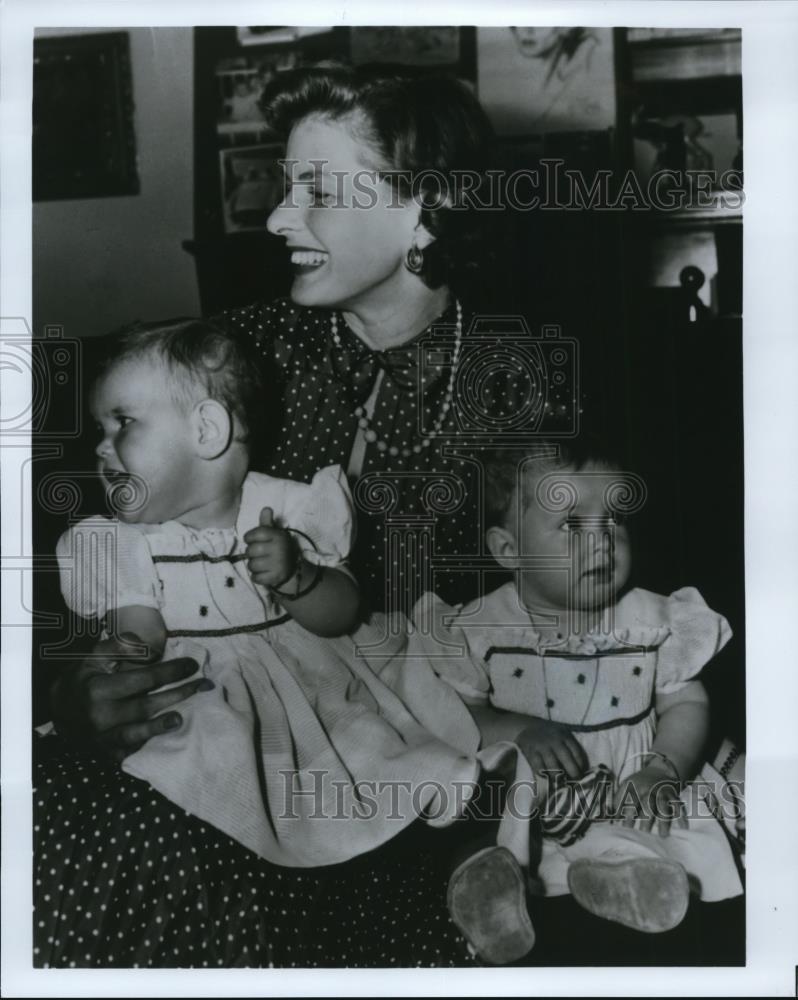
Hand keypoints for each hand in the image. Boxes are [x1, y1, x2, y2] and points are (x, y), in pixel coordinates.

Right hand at [50, 633, 212, 762]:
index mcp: (98, 688)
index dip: (171, 671)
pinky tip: (164, 737)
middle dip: (178, 694)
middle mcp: (100, 715)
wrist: (58, 709)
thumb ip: (121, 647)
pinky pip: (129, 751)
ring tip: (181, 718)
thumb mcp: (94, 656)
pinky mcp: (105, 754)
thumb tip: (151, 650)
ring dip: (160, 727)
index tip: (192, 664)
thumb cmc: (84, 678)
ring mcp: (102, 737)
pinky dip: (147, 744)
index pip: (143, 679)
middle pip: (145, 706)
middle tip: (204, 685)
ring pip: (136, 733)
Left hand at [243, 507, 297, 588]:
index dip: (249, 537)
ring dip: (253, 565)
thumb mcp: (274, 533)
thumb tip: (266, 508)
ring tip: (260, 563)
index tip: (250, 540)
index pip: (256, 534)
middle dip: (250, 553)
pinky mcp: (276, 577)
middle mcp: (279, 549)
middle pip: (251, 551)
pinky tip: (262, 573)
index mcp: (278, 536)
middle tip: (257, 553)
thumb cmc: (277, 547)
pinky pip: (256, 578)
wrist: (292, 567)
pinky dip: (256, 576)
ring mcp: (278, 564)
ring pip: (251, 565)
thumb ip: (267, 522)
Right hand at [516, 717, 587, 779]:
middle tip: (575, 783)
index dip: (581, 766)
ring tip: (562, 785)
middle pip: (566, 759)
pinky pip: (538, 768)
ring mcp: (542, 747)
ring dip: (559, 777)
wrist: (526, 727)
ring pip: (553, 766)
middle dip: (573, 773)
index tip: (583, 775)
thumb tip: (582, 768)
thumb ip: (570, 748)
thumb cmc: (549, 735)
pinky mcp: (531, 753)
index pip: (577, 753)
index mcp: (564, 736)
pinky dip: (544, 776)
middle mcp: (554, 741)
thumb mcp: (562, 735)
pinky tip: (548, 781)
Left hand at [612, 763, 686, 837]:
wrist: (659, 771)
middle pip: (648, 804)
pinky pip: (679, 806)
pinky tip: (683, 827)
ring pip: (664, 806)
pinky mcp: (674, 797)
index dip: (627, 814)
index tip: (625, 828)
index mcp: (635, 788)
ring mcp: (663, 793)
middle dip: (646, 818)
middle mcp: (650, 791)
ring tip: (663, 835)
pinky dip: (682, 816)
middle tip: (644, 833)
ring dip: (664, 820)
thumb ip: (616, 800)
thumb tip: (606, 814)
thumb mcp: (625, 786)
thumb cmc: (638, 783)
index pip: (630, 802)